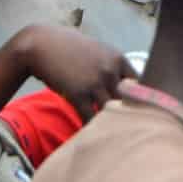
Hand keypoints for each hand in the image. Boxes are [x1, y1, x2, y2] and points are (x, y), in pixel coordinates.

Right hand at [14, 24, 134, 121]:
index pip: (141, 84)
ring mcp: (95, 82)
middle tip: (128, 129)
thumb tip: (126, 86)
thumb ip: (112, 67)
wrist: (41, 44)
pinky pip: (90, 118)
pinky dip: (91, 128)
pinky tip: (91, 133)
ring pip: (111, 112)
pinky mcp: (79, 94)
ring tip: (111, 136)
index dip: (141, 99)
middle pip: (129, 101)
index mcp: (118, 58)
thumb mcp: (97, 51)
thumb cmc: (69, 48)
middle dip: (129, 115)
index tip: (137, 111)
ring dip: (110, 124)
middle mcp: (110, 70)